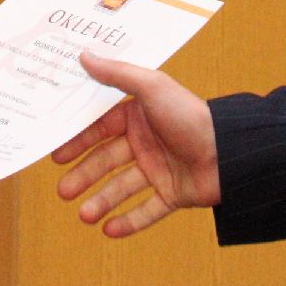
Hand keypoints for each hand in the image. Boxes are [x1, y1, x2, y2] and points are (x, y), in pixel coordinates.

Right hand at [52, 51, 219, 237]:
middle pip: (107, 161)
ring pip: (123, 189)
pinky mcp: (174, 194)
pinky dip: (129, 222)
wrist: (230, 152)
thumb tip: (84, 55)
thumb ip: (117, 74)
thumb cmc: (190, 115)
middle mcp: (147, 143)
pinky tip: (109, 230)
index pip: (100, 130)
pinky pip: (148, 210)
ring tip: (84, 215)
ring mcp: (160, 170)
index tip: (56, 155)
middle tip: (63, 191)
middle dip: (84, 176)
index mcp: (139, 117)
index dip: (78, 142)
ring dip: (102, 202)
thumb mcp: (152, 87)